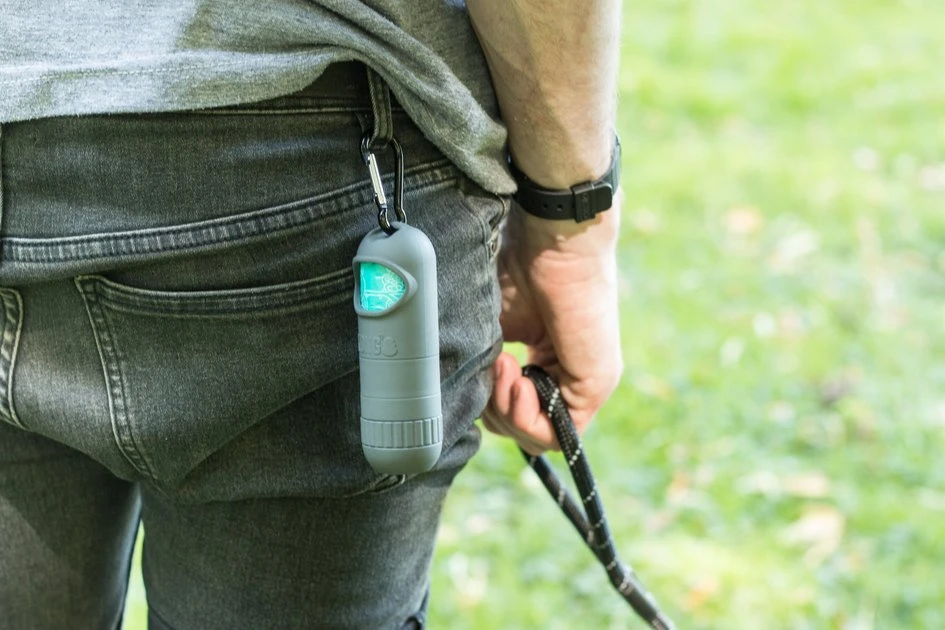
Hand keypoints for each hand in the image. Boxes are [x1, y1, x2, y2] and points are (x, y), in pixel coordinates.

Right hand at [483, 194, 623, 454]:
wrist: (553, 239)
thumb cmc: (520, 266)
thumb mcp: (489, 326)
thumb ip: (477, 365)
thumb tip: (452, 400)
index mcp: (546, 359)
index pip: (515, 409)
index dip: (489, 401)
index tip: (481, 365)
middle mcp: (568, 375)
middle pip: (523, 427)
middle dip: (494, 409)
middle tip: (489, 366)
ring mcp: (585, 383)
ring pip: (538, 435)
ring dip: (506, 411)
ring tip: (500, 367)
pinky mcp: (594, 385)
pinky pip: (556, 433)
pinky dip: (525, 417)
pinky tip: (514, 379)